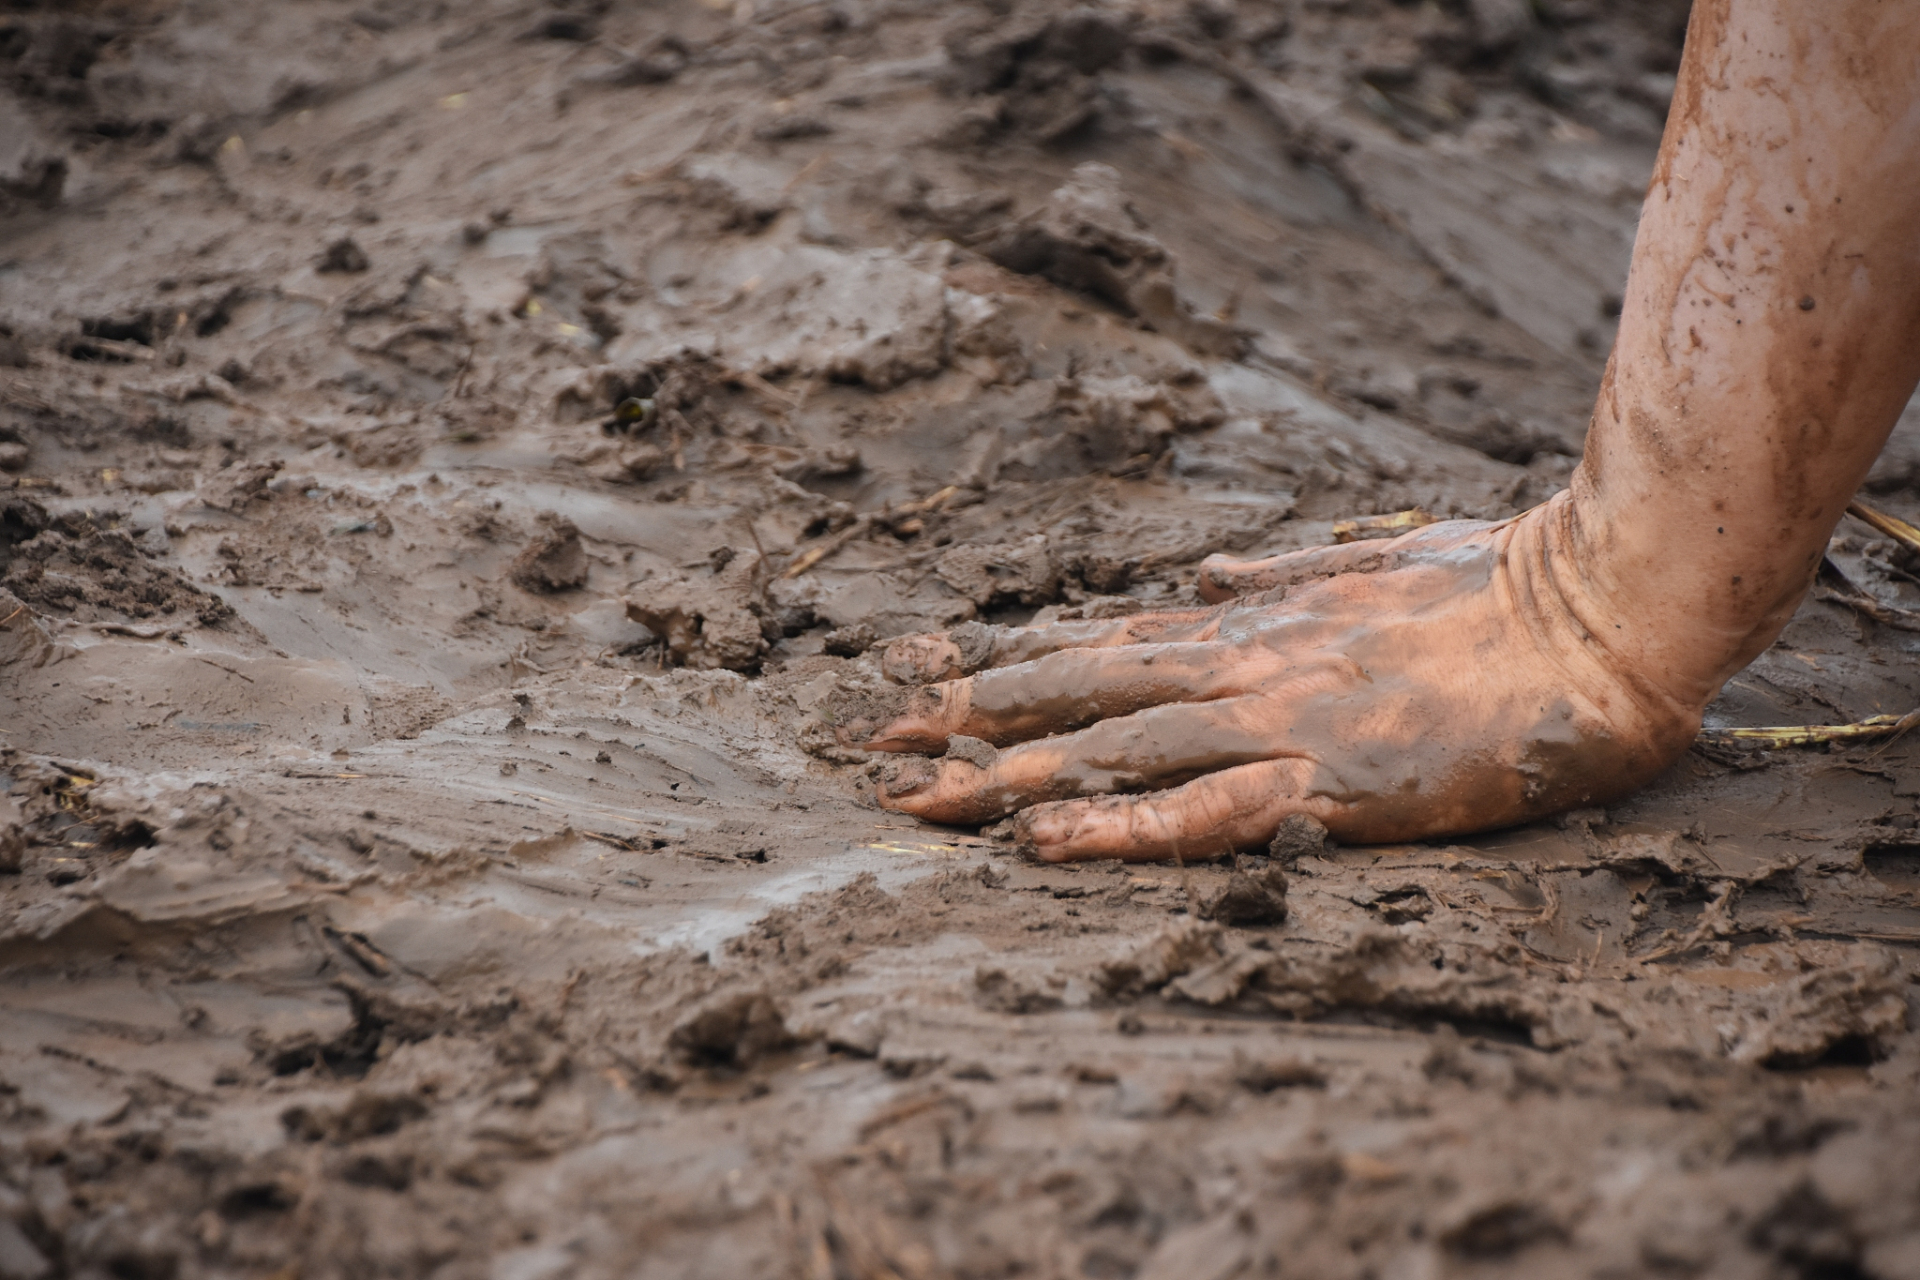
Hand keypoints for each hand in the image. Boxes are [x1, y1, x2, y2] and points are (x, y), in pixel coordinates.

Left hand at [854, 496, 1700, 861]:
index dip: (1003, 665)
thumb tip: (1200, 570)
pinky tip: (1042, 843)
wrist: (1597, 609)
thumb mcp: (1364, 563)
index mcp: (1249, 623)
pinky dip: (1116, 826)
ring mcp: (1278, 719)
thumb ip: (1272, 574)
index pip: (1097, 643)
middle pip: (1078, 692)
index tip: (920, 678)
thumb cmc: (1494, 585)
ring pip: (1113, 749)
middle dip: (969, 720)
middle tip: (873, 744)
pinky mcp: (1330, 778)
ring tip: (912, 800)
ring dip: (1006, 774)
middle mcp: (1241, 665)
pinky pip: (1202, 811)